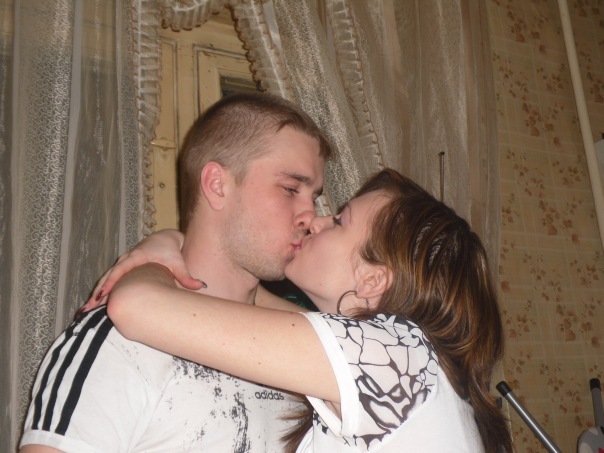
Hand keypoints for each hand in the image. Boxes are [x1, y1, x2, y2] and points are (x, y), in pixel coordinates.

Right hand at [79, 229, 203, 313]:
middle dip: (97, 293)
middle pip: (107, 277)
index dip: (110, 283)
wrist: (165, 239)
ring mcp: (122, 264)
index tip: (102, 296)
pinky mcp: (122, 269)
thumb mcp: (179, 263)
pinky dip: (100, 292)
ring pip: (105, 279)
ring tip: (84, 311)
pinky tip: (93, 306)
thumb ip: (187, 276)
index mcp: (137, 257)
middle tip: (87, 309)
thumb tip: (201, 286)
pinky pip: (109, 280)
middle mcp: (126, 260)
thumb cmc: (171, 251)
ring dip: (95, 295)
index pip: (120, 271)